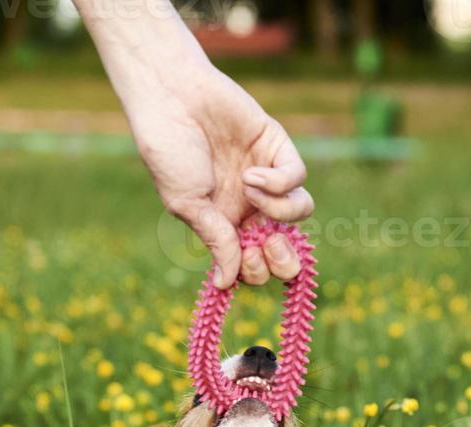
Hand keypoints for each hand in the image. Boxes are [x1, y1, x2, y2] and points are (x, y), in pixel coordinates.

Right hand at [123, 64, 312, 287]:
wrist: (172, 97)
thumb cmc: (169, 151)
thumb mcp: (188, 204)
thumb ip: (216, 241)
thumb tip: (226, 285)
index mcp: (224, 225)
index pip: (254, 264)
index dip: (256, 270)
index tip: (244, 258)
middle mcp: (249, 206)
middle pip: (285, 248)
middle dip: (283, 259)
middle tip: (266, 245)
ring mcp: (267, 177)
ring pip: (300, 212)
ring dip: (280, 212)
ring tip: (249, 189)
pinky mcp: (278, 149)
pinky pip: (298, 179)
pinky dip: (279, 183)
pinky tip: (251, 172)